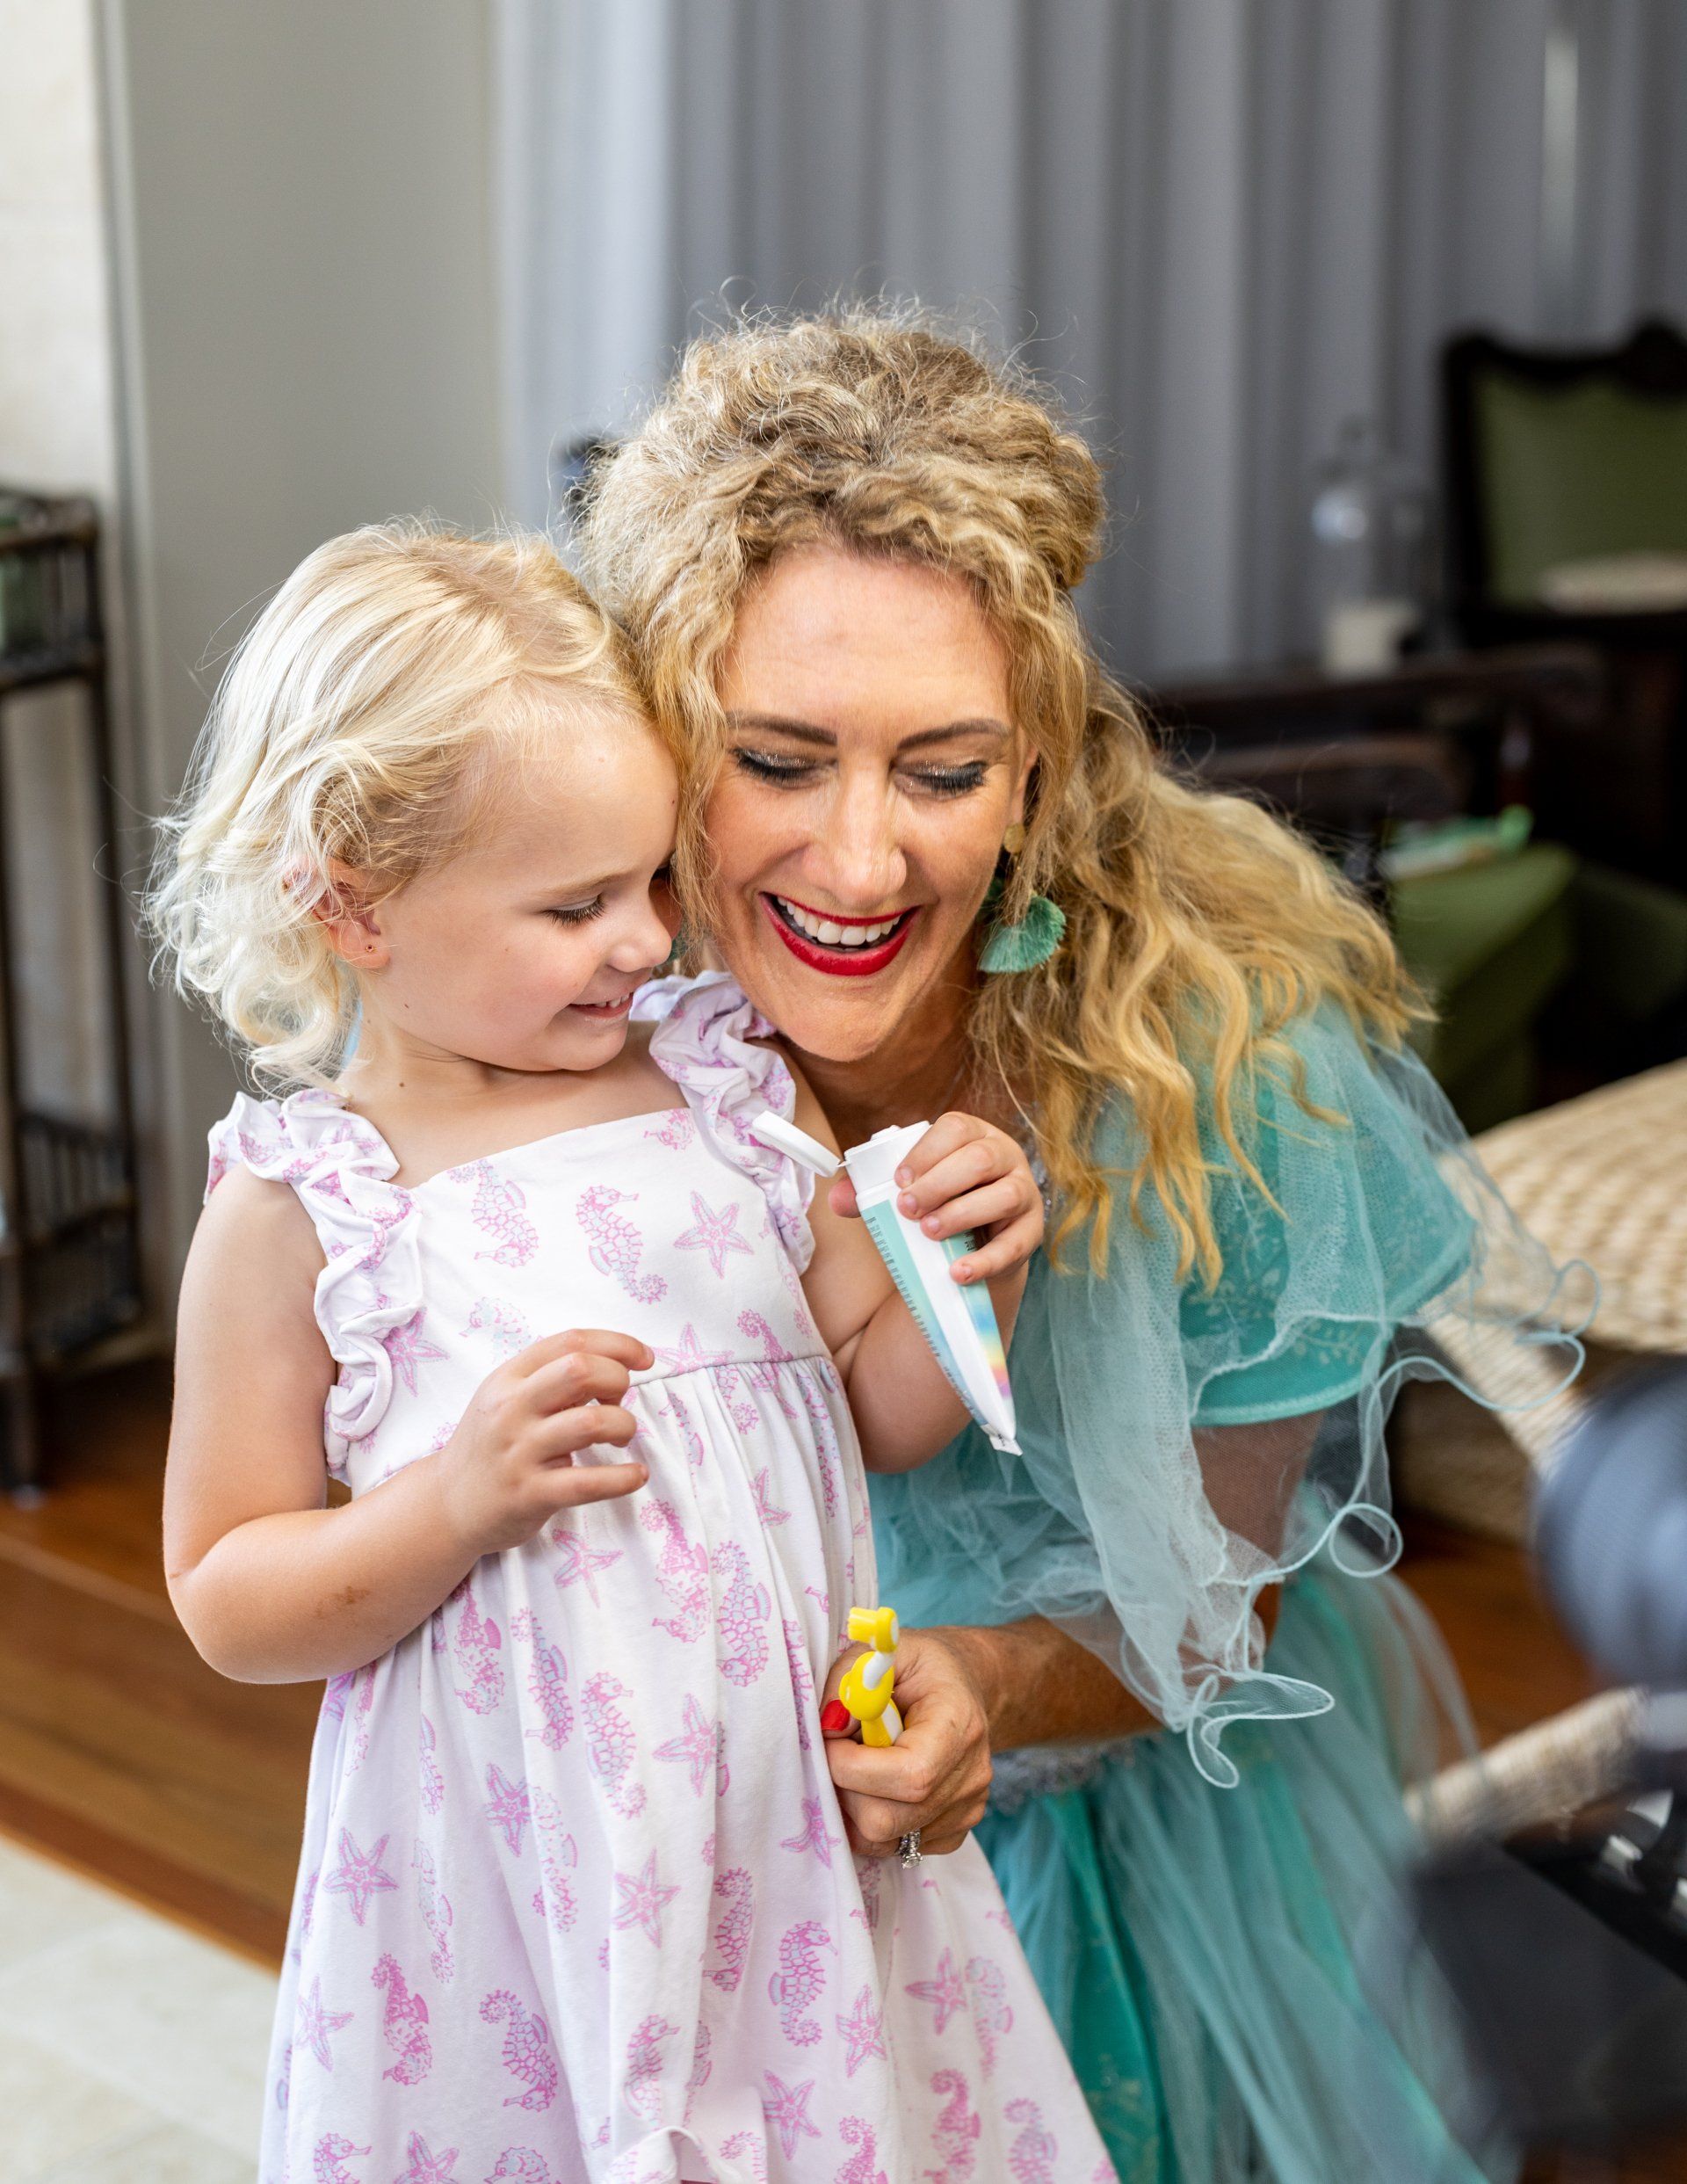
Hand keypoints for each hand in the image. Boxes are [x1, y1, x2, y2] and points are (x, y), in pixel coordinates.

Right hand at [434, 1328, 650, 1555]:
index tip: (643, 1358)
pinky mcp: (530, 1494)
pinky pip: (588, 1482)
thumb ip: (550, 1377)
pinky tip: (635, 1475)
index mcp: (509, 1378)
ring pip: (591, 1423)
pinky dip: (623, 1478)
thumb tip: (613, 1364)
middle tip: (619, 1401)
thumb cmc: (489, 1445)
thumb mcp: (505, 1397)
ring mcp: (520, 1452)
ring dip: (623, 1425)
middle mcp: (511, 1409)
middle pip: (580, 1370)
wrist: (447, 1504)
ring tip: (621, 1437)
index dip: (617, 1344)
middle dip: (618, 1379)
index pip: (570, 1342)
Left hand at [820, 1625, 993, 1856]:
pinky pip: (896, 1848)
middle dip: (845, 1789)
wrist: (963, 1686)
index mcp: (959, 1727)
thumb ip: (851, 1681)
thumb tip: (828, 1728)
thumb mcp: (885, 1653)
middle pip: (887, 1819)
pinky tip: (878, 1784)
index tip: (829, 1736)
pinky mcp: (954, 1832)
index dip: (851, 1765)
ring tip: (859, 1766)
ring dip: (854, 1807)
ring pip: (884, 1839)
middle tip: (839, 1753)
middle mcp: (970, 1777)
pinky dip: (873, 1822)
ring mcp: (966, 1810)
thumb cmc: (921, 1667)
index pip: (906, 1775)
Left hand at [829, 1111, 1042, 1286]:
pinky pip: (1014, 1245)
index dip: (926, 1152)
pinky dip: (985, 1261)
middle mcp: (1006, 1157)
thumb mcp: (909, 1192)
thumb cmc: (938, 1204)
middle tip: (907, 1209)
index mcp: (974, 1135)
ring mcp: (1024, 1193)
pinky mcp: (1031, 1233)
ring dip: (962, 1214)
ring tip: (928, 1233)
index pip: (956, 1128)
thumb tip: (836, 1199)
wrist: (975, 1245)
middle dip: (940, 1183)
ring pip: (1004, 1195)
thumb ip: (871, 1193)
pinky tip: (957, 1272)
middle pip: (980, 1159)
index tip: (898, 1180)